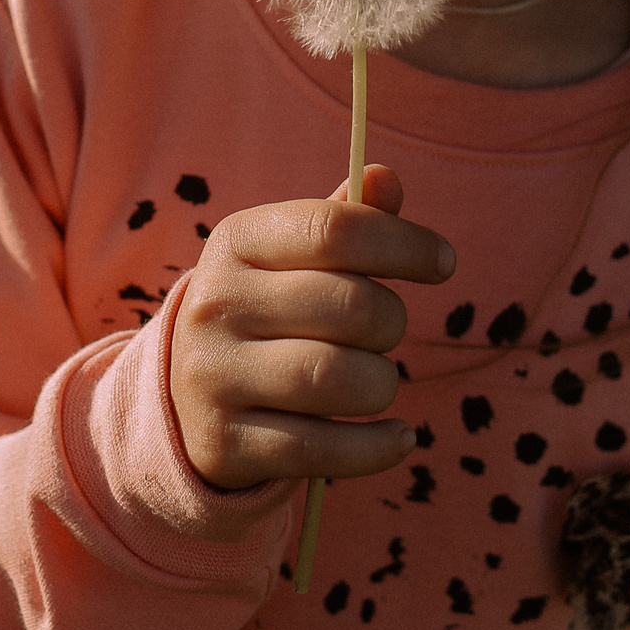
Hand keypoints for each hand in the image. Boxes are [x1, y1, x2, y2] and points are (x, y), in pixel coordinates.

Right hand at [169, 164, 457, 491]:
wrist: (186, 395)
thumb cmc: (268, 310)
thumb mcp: (292, 255)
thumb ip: (345, 219)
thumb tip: (386, 179)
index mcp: (236, 241)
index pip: (335, 230)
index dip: (403, 244)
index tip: (444, 263)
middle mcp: (216, 304)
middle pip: (350, 307)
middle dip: (392, 322)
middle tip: (388, 331)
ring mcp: (213, 376)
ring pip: (338, 379)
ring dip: (382, 384)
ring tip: (377, 382)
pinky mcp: (223, 444)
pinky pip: (325, 451)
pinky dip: (379, 447)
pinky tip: (397, 436)